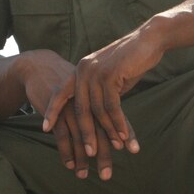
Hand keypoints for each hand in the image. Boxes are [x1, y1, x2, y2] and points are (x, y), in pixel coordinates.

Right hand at [20, 50, 114, 180]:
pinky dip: (66, 150)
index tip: (134, 151)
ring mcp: (71, 105)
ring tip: (85, 176)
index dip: (126, 133)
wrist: (41, 67)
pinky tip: (69, 165)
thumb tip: (117, 123)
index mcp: (98, 95)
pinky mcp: (55, 109)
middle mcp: (87, 101)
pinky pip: (62, 134)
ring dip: (83, 157)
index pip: (117, 115)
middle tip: (107, 176)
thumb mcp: (86, 92)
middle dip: (105, 154)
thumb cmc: (67, 83)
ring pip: (81, 135)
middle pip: (100, 130)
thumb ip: (101, 106)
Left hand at [43, 25, 164, 161]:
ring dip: (108, 131)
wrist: (149, 40)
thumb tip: (98, 115)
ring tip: (116, 148)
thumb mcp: (110, 77)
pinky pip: (112, 107)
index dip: (52, 111)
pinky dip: (119, 123)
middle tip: (89, 154)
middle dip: (85, 133)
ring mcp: (96, 72)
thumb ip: (100, 93)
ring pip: (98, 110)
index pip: (61, 93)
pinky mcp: (111, 76)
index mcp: (79, 69)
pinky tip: (124, 136)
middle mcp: (83, 70)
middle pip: (80, 108)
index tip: (45, 128)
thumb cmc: (130, 60)